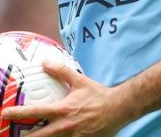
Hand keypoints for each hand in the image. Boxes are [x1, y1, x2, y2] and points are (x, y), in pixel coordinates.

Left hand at [2, 60, 125, 135]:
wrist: (117, 109)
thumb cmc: (98, 95)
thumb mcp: (80, 81)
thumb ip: (61, 72)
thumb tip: (45, 62)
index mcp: (62, 110)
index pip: (35, 113)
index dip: (18, 113)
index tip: (5, 113)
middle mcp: (64, 127)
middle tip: (14, 134)